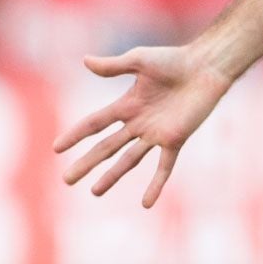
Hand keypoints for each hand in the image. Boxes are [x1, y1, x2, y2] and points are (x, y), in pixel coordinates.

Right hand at [52, 45, 234, 207]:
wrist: (205, 68)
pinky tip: (146, 204)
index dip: (75, 135)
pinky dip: (156, 185)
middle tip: (67, 179)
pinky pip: (164, 167)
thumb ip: (113, 66)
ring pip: (128, 160)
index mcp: (126, 105)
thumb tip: (85, 61)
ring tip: (94, 192)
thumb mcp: (139, 60)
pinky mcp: (175, 140)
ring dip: (111, 176)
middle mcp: (137, 123)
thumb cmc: (173, 59)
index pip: (94, 123)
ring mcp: (155, 134)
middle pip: (105, 147)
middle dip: (86, 163)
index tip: (57, 148)